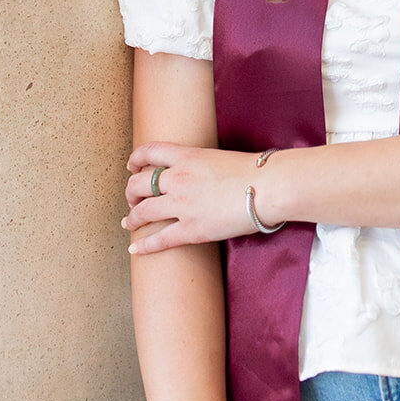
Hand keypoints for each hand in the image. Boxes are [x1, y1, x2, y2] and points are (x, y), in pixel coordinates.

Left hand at [124, 143, 271, 252]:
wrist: (270, 186)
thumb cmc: (256, 171)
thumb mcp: (222, 157)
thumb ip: (204, 164)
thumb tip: (203, 174)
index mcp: (188, 157)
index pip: (150, 152)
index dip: (136, 159)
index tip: (132, 166)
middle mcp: (179, 179)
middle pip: (139, 183)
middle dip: (130, 192)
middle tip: (133, 200)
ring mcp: (182, 205)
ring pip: (142, 211)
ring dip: (132, 218)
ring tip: (129, 222)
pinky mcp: (191, 230)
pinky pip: (159, 239)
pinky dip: (143, 245)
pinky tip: (135, 249)